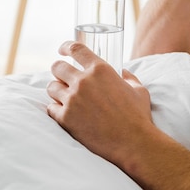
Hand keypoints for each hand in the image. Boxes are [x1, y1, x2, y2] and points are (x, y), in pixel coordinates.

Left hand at [46, 41, 153, 164]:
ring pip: (51, 87)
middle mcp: (83, 81)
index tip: (63, 50)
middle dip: (59, 71)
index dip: (66, 47)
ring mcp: (72, 100)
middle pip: (57, 67)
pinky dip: (56, 109)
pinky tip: (65, 113)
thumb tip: (122, 73)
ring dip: (57, 90)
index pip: (76, 49)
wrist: (133, 142)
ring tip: (66, 97)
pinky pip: (50, 108)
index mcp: (101, 70)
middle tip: (64, 78)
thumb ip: (128, 77)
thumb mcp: (139, 90)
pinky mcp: (65, 118)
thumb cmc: (138, 116)